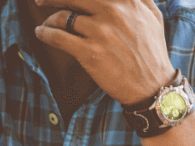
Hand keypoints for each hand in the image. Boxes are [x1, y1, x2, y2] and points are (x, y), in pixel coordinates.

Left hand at [34, 0, 176, 104]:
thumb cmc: (153, 52)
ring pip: (62, 16)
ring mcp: (101, 32)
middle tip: (42, 1)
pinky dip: (45, 34)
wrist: (154, 88)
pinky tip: (41, 33)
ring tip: (47, 24)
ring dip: (49, 19)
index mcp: (127, 1)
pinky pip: (58, 37)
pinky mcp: (90, 53)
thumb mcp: (153, 17)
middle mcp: (113, 12)